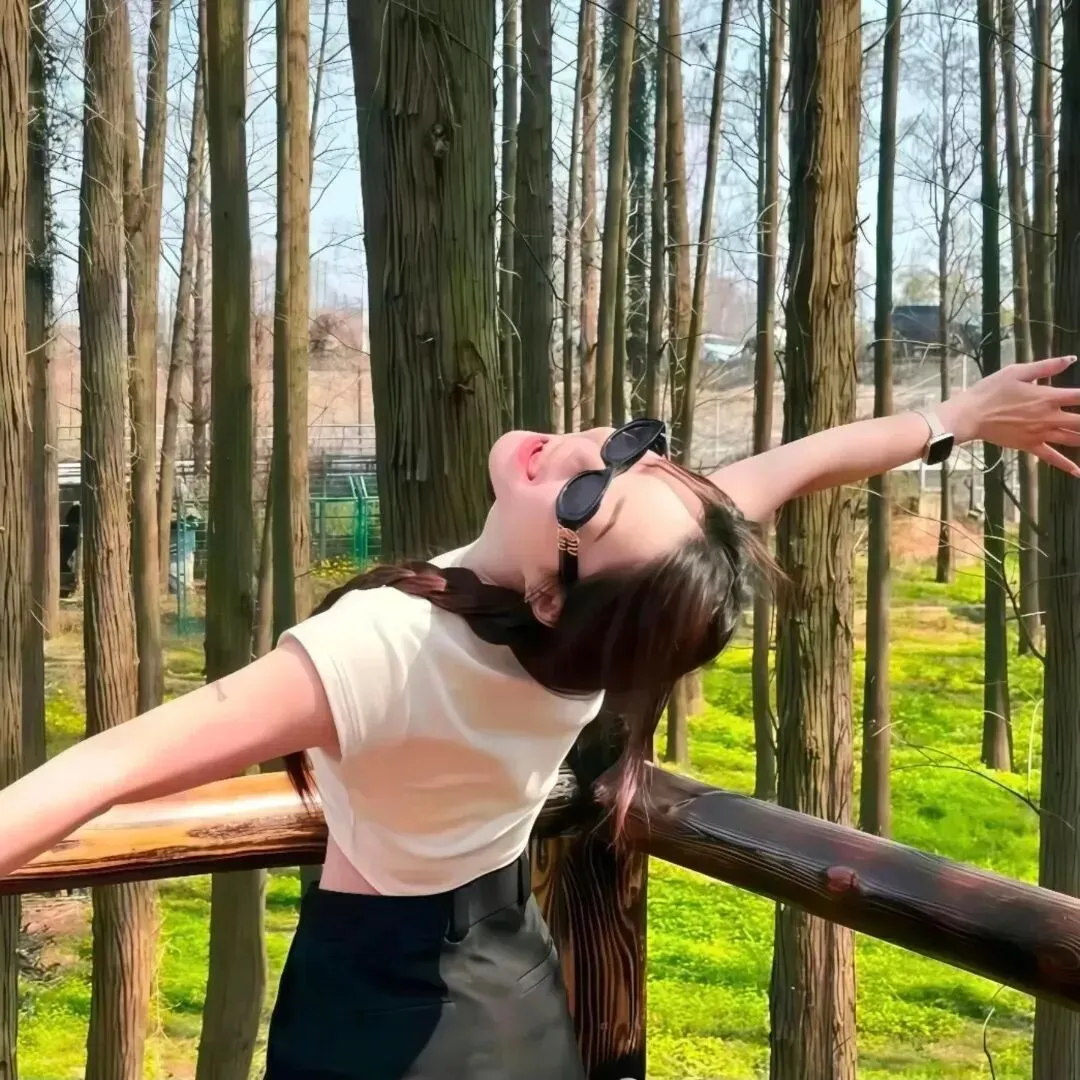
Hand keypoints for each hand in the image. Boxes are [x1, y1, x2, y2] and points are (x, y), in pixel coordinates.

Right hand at [939, 355, 1079, 475]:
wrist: (970, 415)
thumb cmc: (990, 390)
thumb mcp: (1017, 372)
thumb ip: (1046, 366)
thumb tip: (1071, 359)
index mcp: (1047, 397)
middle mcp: (1048, 417)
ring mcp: (1040, 433)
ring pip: (1073, 439)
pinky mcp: (1030, 445)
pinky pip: (1052, 457)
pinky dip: (1066, 465)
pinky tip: (1079, 472)